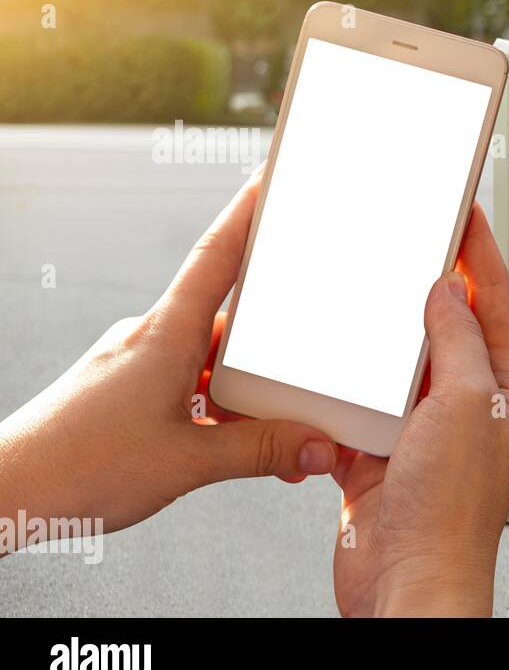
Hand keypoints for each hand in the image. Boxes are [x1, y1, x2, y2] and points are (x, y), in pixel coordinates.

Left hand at [0, 165, 337, 548]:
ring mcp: (136, 364)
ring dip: (245, 394)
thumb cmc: (75, 467)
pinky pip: (188, 385)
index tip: (273, 174)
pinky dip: (218, 410)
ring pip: (211, 361)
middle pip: (230, 319)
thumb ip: (262, 451)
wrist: (6, 495)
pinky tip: (229, 443)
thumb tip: (317, 446)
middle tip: (308, 377)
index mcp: (166, 334)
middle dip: (274, 350)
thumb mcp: (189, 462)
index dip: (249, 211)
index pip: (218, 255)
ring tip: (271, 436)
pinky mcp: (126, 391)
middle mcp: (150, 338)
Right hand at [331, 204, 508, 616]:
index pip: (495, 306)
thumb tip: (448, 293)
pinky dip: (340, 385)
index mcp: (501, 391)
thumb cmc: (450, 512)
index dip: (481, 256)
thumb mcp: (467, 405)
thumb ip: (459, 342)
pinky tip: (325, 364)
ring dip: (377, 333)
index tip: (465, 213)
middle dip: (426, 284)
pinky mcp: (376, 455)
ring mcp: (419, 432)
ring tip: (361, 293)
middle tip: (407, 239)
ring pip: (396, 364)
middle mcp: (464, 408)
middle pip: (445, 328)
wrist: (407, 581)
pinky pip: (357, 405)